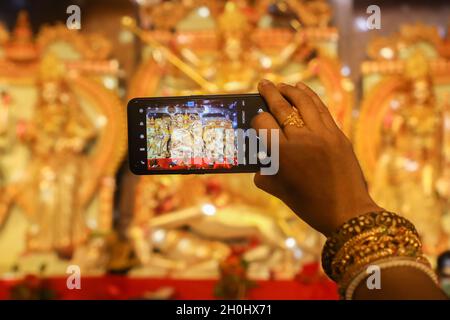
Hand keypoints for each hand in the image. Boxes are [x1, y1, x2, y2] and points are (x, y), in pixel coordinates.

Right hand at [252, 80, 381, 236]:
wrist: (347, 212)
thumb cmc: (308, 205)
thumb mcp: (278, 191)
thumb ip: (264, 173)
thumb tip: (258, 159)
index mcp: (282, 153)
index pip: (263, 123)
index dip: (257, 119)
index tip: (256, 121)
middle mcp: (301, 138)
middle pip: (281, 106)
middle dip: (269, 93)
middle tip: (262, 83)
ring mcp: (322, 134)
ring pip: (303, 102)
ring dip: (290, 90)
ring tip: (281, 84)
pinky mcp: (338, 134)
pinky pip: (321, 108)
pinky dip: (310, 96)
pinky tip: (302, 90)